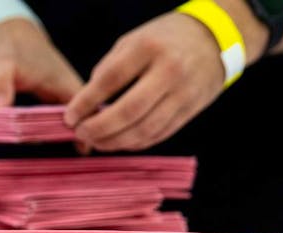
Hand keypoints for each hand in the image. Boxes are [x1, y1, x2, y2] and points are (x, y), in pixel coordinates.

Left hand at [65, 12, 227, 151]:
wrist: (212, 40)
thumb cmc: (164, 39)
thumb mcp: (133, 40)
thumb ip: (110, 68)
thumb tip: (87, 103)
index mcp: (148, 48)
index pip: (111, 79)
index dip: (86, 102)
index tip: (70, 116)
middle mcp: (169, 71)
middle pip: (129, 111)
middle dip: (100, 128)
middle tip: (81, 133)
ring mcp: (182, 94)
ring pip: (145, 129)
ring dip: (116, 142)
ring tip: (96, 141)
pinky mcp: (190, 111)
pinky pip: (158, 135)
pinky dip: (135, 143)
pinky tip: (119, 142)